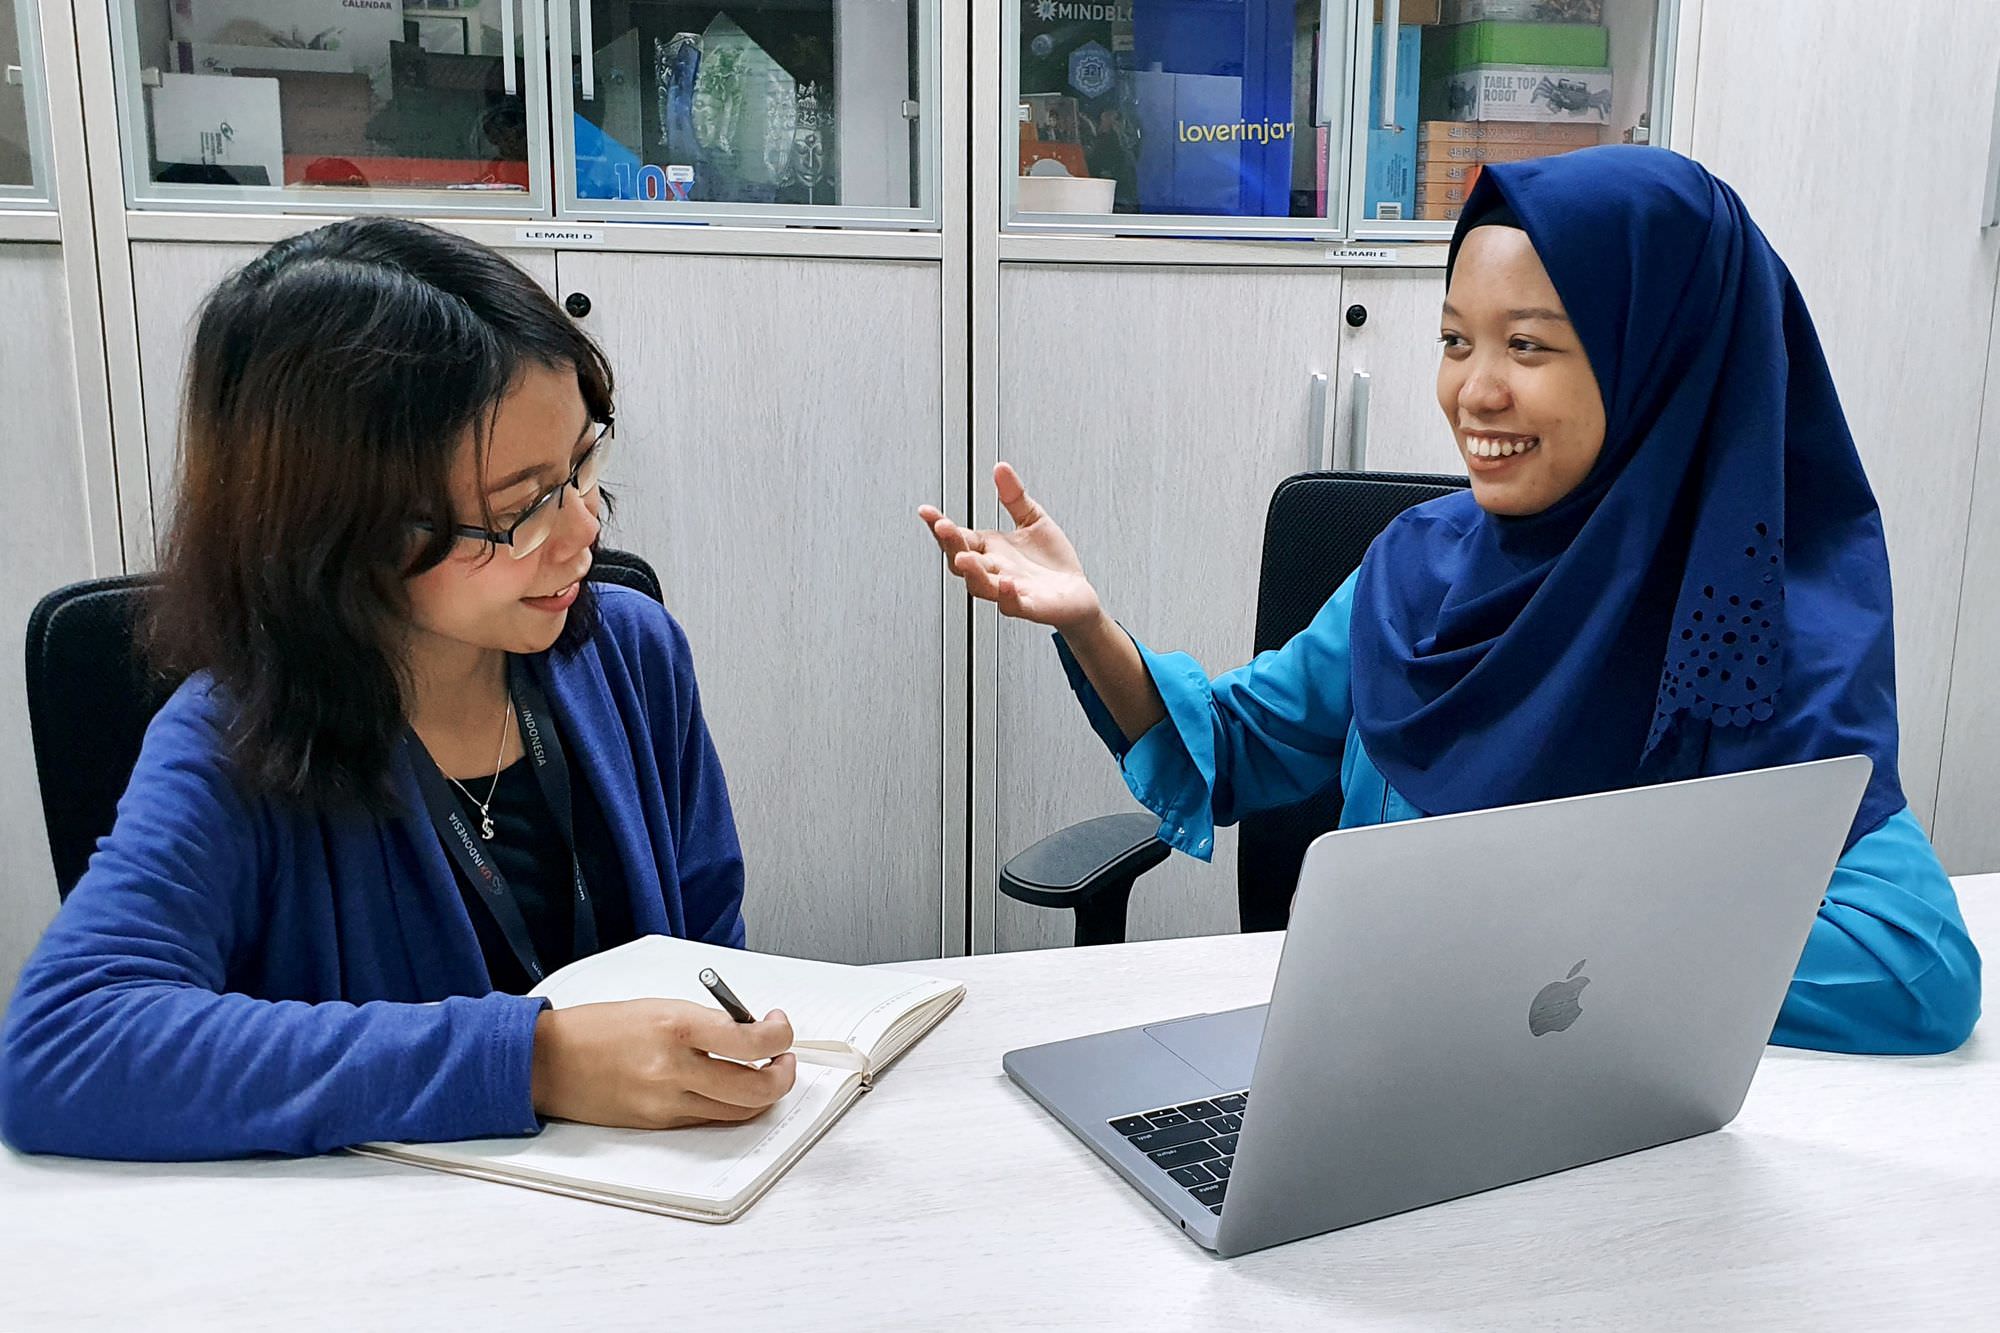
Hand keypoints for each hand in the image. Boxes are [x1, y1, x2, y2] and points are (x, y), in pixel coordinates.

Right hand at [530, 999, 796, 1128]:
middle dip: (784, 1074)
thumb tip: (750, 1032)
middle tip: (783, 1057)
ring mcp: (667, 1103)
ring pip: (739, 1112)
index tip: (779, 1025)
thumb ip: (706, 1021)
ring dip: (763, 1093)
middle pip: (758, 1089)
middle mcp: (675, 1069)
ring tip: (762, 1072)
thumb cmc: (598, 1028)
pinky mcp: (658, 1124)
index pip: (754, 1041)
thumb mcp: (658, 1005)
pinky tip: (728, 1086)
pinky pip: (710, 1121)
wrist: (547, 1061)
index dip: (780, 1035)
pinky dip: (730, 1105)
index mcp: (676, 1026)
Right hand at [918, 463, 1103, 629]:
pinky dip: (1007, 596)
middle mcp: (995, 571)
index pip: (959, 537)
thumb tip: (1001, 468)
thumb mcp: (1033, 519)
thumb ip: (1014, 496)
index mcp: (990, 550)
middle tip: (942, 528)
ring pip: (981, 586)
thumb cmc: (1051, 562)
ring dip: (972, 573)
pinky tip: (1006, 583)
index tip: (926, 511)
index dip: (940, 525)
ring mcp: (1010, 590)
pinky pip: (1014, 605)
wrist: (1077, 593)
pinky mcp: (1031, 606)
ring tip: (964, 559)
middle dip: (951, 545)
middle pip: (962, 561)